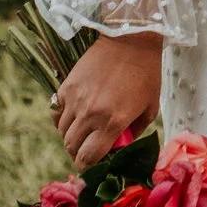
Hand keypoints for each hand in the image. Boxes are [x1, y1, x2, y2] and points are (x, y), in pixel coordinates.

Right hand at [50, 32, 163, 168]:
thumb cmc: (146, 74)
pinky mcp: (67, 86)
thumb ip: (135, 131)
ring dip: (70, 138)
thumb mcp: (150, 107)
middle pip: (71, 147)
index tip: (90, 167)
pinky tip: (72, 117)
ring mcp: (76, 100)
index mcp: (113, 122)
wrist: (130, 40)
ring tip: (80, 134)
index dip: (87, 167)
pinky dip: (61, 119)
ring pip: (62, 132)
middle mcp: (91, 114)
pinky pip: (56, 112)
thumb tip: (121, 146)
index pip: (89, 157)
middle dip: (77, 154)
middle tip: (85, 152)